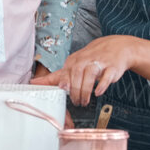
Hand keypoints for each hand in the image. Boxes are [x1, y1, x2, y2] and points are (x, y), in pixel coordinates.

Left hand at [34, 35, 149, 106]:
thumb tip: (33, 82)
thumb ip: (56, 76)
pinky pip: (106, 76)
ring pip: (90, 76)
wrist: (115, 47)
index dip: (64, 83)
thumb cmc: (90, 59)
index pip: (66, 72)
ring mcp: (99, 63)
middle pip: (77, 75)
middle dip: (75, 90)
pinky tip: (98, 92)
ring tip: (84, 101)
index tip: (62, 92)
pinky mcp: (111, 68)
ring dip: (86, 90)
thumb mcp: (73, 65)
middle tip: (76, 102)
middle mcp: (85, 60)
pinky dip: (102, 85)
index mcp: (74, 60)